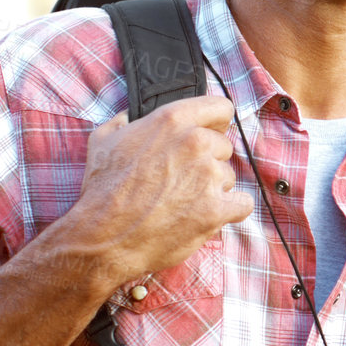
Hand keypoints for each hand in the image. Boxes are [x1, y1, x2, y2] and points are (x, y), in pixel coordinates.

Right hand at [66, 95, 251, 286]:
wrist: (104, 236)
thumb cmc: (103, 189)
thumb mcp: (103, 140)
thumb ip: (124, 121)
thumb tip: (130, 116)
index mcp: (172, 120)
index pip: (220, 108)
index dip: (215, 124)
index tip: (210, 134)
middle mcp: (195, 142)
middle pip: (224, 147)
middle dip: (208, 162)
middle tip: (182, 180)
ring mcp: (209, 176)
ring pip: (229, 177)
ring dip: (214, 189)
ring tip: (183, 202)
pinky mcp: (217, 209)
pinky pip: (242, 204)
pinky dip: (230, 211)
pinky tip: (209, 215)